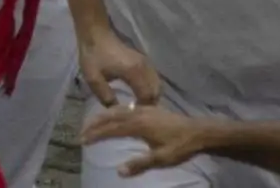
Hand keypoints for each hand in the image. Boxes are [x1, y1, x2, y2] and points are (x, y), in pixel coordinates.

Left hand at [79, 24, 159, 108]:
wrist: (96, 34)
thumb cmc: (93, 55)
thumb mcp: (94, 79)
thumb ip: (105, 96)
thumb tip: (117, 112)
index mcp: (134, 72)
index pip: (148, 97)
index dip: (143, 110)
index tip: (134, 118)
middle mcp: (144, 68)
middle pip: (156, 92)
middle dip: (149, 105)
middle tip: (137, 115)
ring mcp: (146, 63)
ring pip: (157, 85)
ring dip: (151, 97)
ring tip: (138, 107)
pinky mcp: (144, 61)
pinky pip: (154, 79)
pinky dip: (151, 88)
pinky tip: (140, 95)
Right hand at [83, 104, 211, 174]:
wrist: (198, 131)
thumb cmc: (179, 146)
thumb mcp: (161, 159)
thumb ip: (139, 164)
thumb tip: (118, 171)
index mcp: (138, 126)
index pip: (111, 129)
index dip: (96, 134)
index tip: (82, 140)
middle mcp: (138, 114)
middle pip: (111, 116)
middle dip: (95, 123)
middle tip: (81, 131)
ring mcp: (144, 109)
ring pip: (118, 110)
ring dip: (103, 116)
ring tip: (92, 122)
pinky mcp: (150, 109)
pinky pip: (126, 108)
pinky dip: (115, 111)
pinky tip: (115, 114)